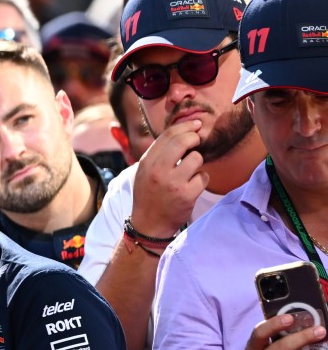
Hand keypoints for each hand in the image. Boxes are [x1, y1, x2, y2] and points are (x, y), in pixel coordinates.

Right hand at [130, 120, 207, 237]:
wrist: (148, 225)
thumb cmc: (149, 195)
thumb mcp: (145, 172)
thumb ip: (159, 154)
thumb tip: (183, 132)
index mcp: (147, 163)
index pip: (168, 135)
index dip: (185, 126)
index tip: (196, 125)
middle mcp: (158, 171)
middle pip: (183, 141)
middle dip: (195, 138)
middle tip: (198, 142)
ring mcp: (172, 183)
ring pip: (196, 158)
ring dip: (197, 163)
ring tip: (190, 173)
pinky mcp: (186, 195)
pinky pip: (204, 177)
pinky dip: (201, 180)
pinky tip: (192, 187)